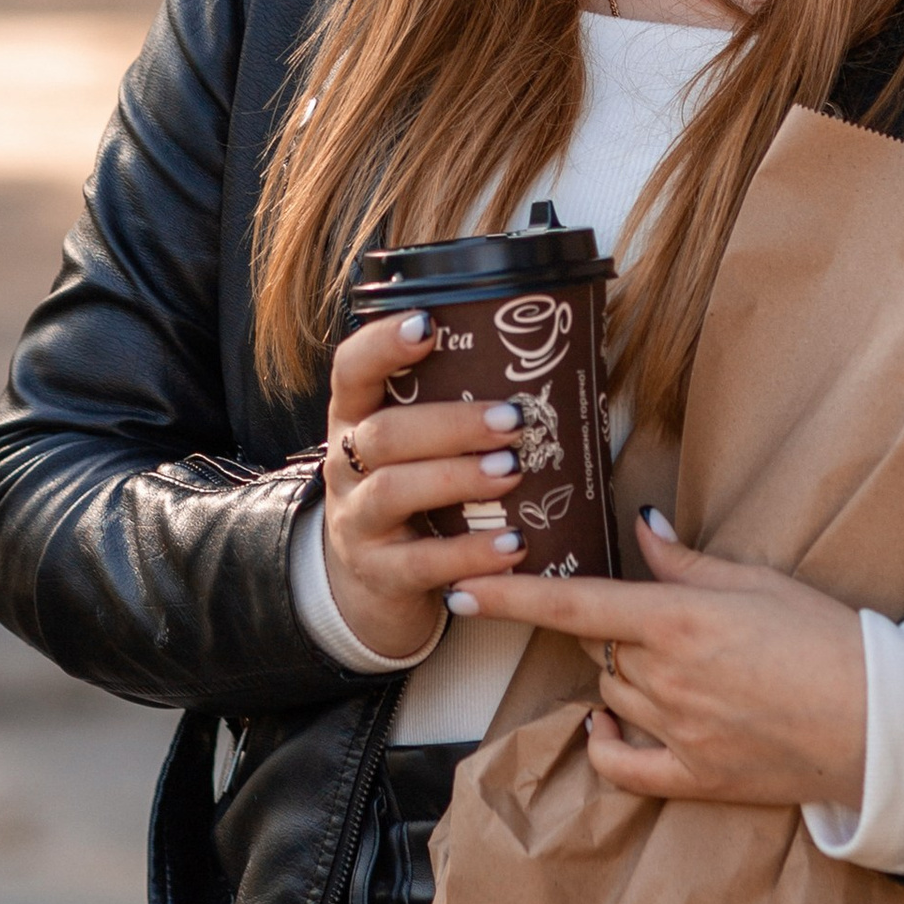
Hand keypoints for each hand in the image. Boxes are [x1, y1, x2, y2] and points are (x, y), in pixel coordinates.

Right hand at [317, 311, 529, 664]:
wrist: (377, 578)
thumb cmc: (416, 488)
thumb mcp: (416, 445)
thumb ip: (454, 405)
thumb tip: (559, 353)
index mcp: (355, 417)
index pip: (351, 368)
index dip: (382, 344)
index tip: (428, 324)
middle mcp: (344, 465)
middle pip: (383, 433)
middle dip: (450, 423)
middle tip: (513, 419)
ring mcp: (356, 521)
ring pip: (394, 491)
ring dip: (458, 478)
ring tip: (513, 471)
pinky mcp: (379, 572)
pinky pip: (421, 562)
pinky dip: (470, 553)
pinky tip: (513, 545)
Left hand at [449, 507, 864, 813]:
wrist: (881, 723)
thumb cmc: (829, 640)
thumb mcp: (759, 582)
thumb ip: (687, 561)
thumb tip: (641, 525)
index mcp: (679, 619)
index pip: (572, 605)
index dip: (509, 598)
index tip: (463, 589)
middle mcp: (666, 677)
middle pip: (598, 648)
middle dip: (615, 632)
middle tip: (664, 623)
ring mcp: (677, 732)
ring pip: (611, 695)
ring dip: (623, 679)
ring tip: (681, 667)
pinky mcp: (694, 777)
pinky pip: (622, 764)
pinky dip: (607, 743)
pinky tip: (610, 727)